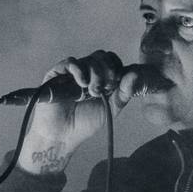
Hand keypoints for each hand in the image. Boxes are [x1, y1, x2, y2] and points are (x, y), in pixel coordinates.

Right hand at [16, 50, 144, 173]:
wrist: (63, 135)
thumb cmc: (85, 123)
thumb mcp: (111, 109)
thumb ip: (124, 93)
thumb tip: (135, 74)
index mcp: (100, 78)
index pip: (112, 60)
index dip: (116, 68)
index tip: (116, 83)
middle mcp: (86, 72)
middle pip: (102, 56)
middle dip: (107, 71)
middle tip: (104, 89)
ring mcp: (72, 73)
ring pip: (90, 59)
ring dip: (95, 75)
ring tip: (92, 92)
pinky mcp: (57, 74)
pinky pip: (71, 62)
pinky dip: (80, 70)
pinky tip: (82, 84)